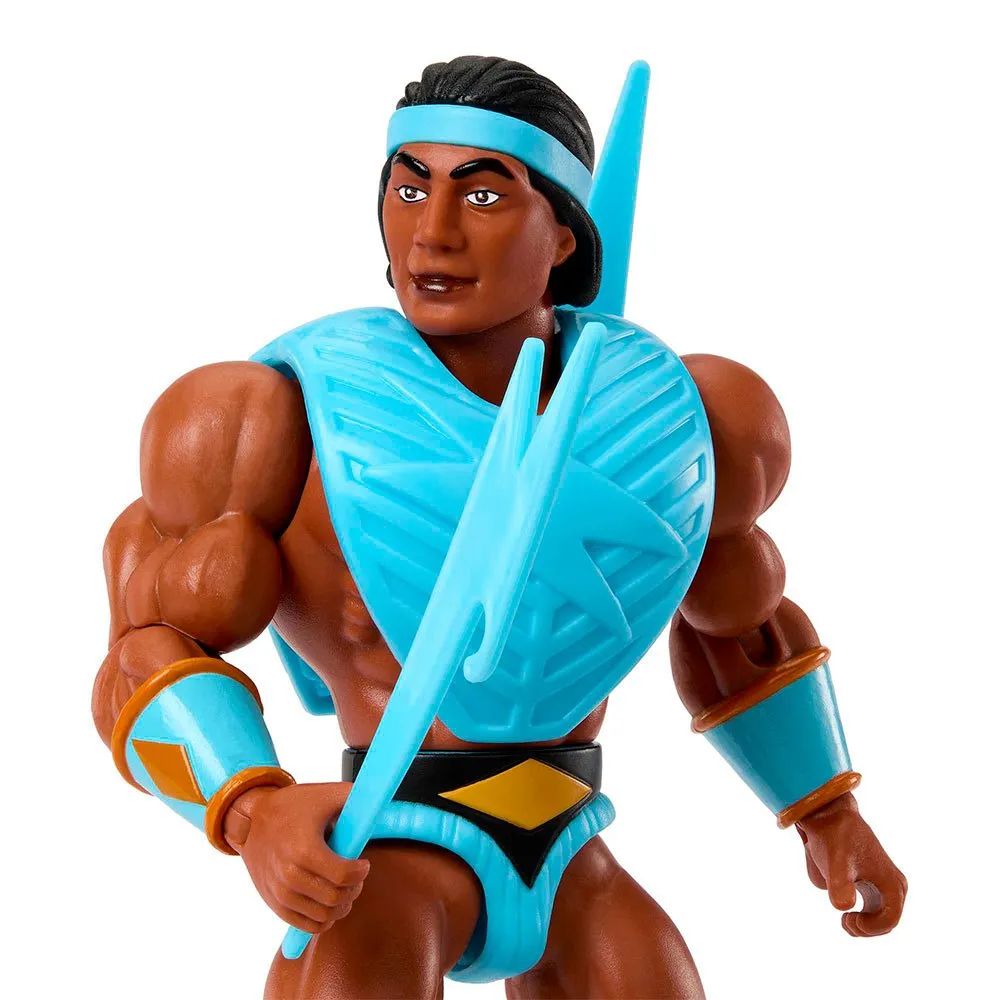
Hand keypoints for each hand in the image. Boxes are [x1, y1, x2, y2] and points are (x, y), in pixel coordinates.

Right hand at [222, 781, 369, 933]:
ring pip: (323, 916)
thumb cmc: (292, 806)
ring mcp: (280, 893)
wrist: (252, 821)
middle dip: (354, 889)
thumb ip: (356, 798)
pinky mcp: (275, 904)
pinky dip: (324, 920)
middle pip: (335, 898)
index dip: (361, 873)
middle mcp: (289, 876)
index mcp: (304, 849)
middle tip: (356, 877)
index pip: (343, 876)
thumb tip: (383, 801)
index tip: (363, 864)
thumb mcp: (325, 794)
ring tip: (344, 889)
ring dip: (341, 906)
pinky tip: (330, 902)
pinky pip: (306, 925)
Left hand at [796, 792, 906, 936]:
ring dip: (860, 922)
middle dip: (865, 928)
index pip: (889, 921)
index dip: (869, 928)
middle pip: (885, 922)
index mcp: (892, 883)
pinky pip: (865, 906)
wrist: (825, 815)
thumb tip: (843, 908)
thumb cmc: (834, 837)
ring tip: (844, 917)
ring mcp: (880, 884)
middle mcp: (891, 885)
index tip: (847, 918)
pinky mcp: (866, 881)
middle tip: (844, 921)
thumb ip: (840, 885)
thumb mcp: (836, 862)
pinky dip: (853, 909)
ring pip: (876, 917)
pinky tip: (839, 895)